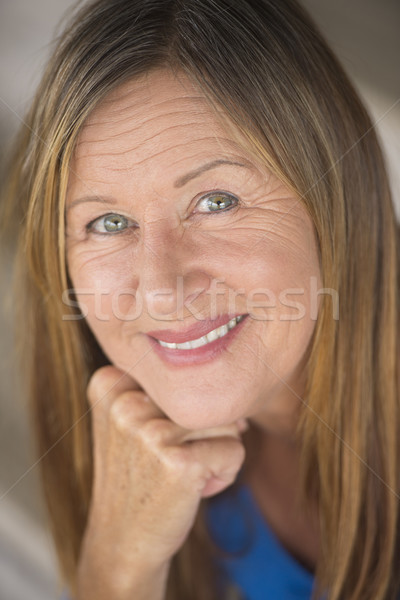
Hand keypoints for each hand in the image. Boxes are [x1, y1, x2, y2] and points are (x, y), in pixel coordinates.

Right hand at [76, 365, 246, 597]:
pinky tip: (194, 490)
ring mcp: (149, 431)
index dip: (179, 408)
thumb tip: (237, 404)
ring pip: (224, 421)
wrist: (123, 540)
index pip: (181, 375)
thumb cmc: (140, 475)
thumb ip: (172, 393)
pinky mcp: (178, 462)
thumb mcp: (135, 421)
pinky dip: (225, 473)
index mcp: (110, 383)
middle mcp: (125, 402)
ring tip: (181, 474)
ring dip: (214, 452)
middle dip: (202, 432)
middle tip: (169, 462)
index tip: (154, 438)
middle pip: (203, 395)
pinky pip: (234, 450)